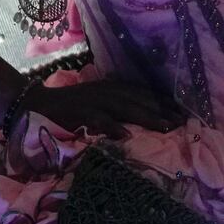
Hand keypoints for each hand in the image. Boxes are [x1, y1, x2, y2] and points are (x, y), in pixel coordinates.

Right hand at [19, 77, 190, 137]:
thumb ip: (119, 109)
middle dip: (163, 111)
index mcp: (114, 88)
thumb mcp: (100, 103)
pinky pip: (100, 119)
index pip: (145, 94)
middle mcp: (108, 91)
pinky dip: (113, 127)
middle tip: (182, 122)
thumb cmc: (73, 107)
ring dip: (147, 116)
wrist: (40, 104)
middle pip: (141, 100)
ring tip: (165, 127)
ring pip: (126, 108)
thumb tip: (143, 120)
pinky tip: (127, 135)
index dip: (164, 103)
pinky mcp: (81, 111)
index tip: (183, 113)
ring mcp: (95, 100)